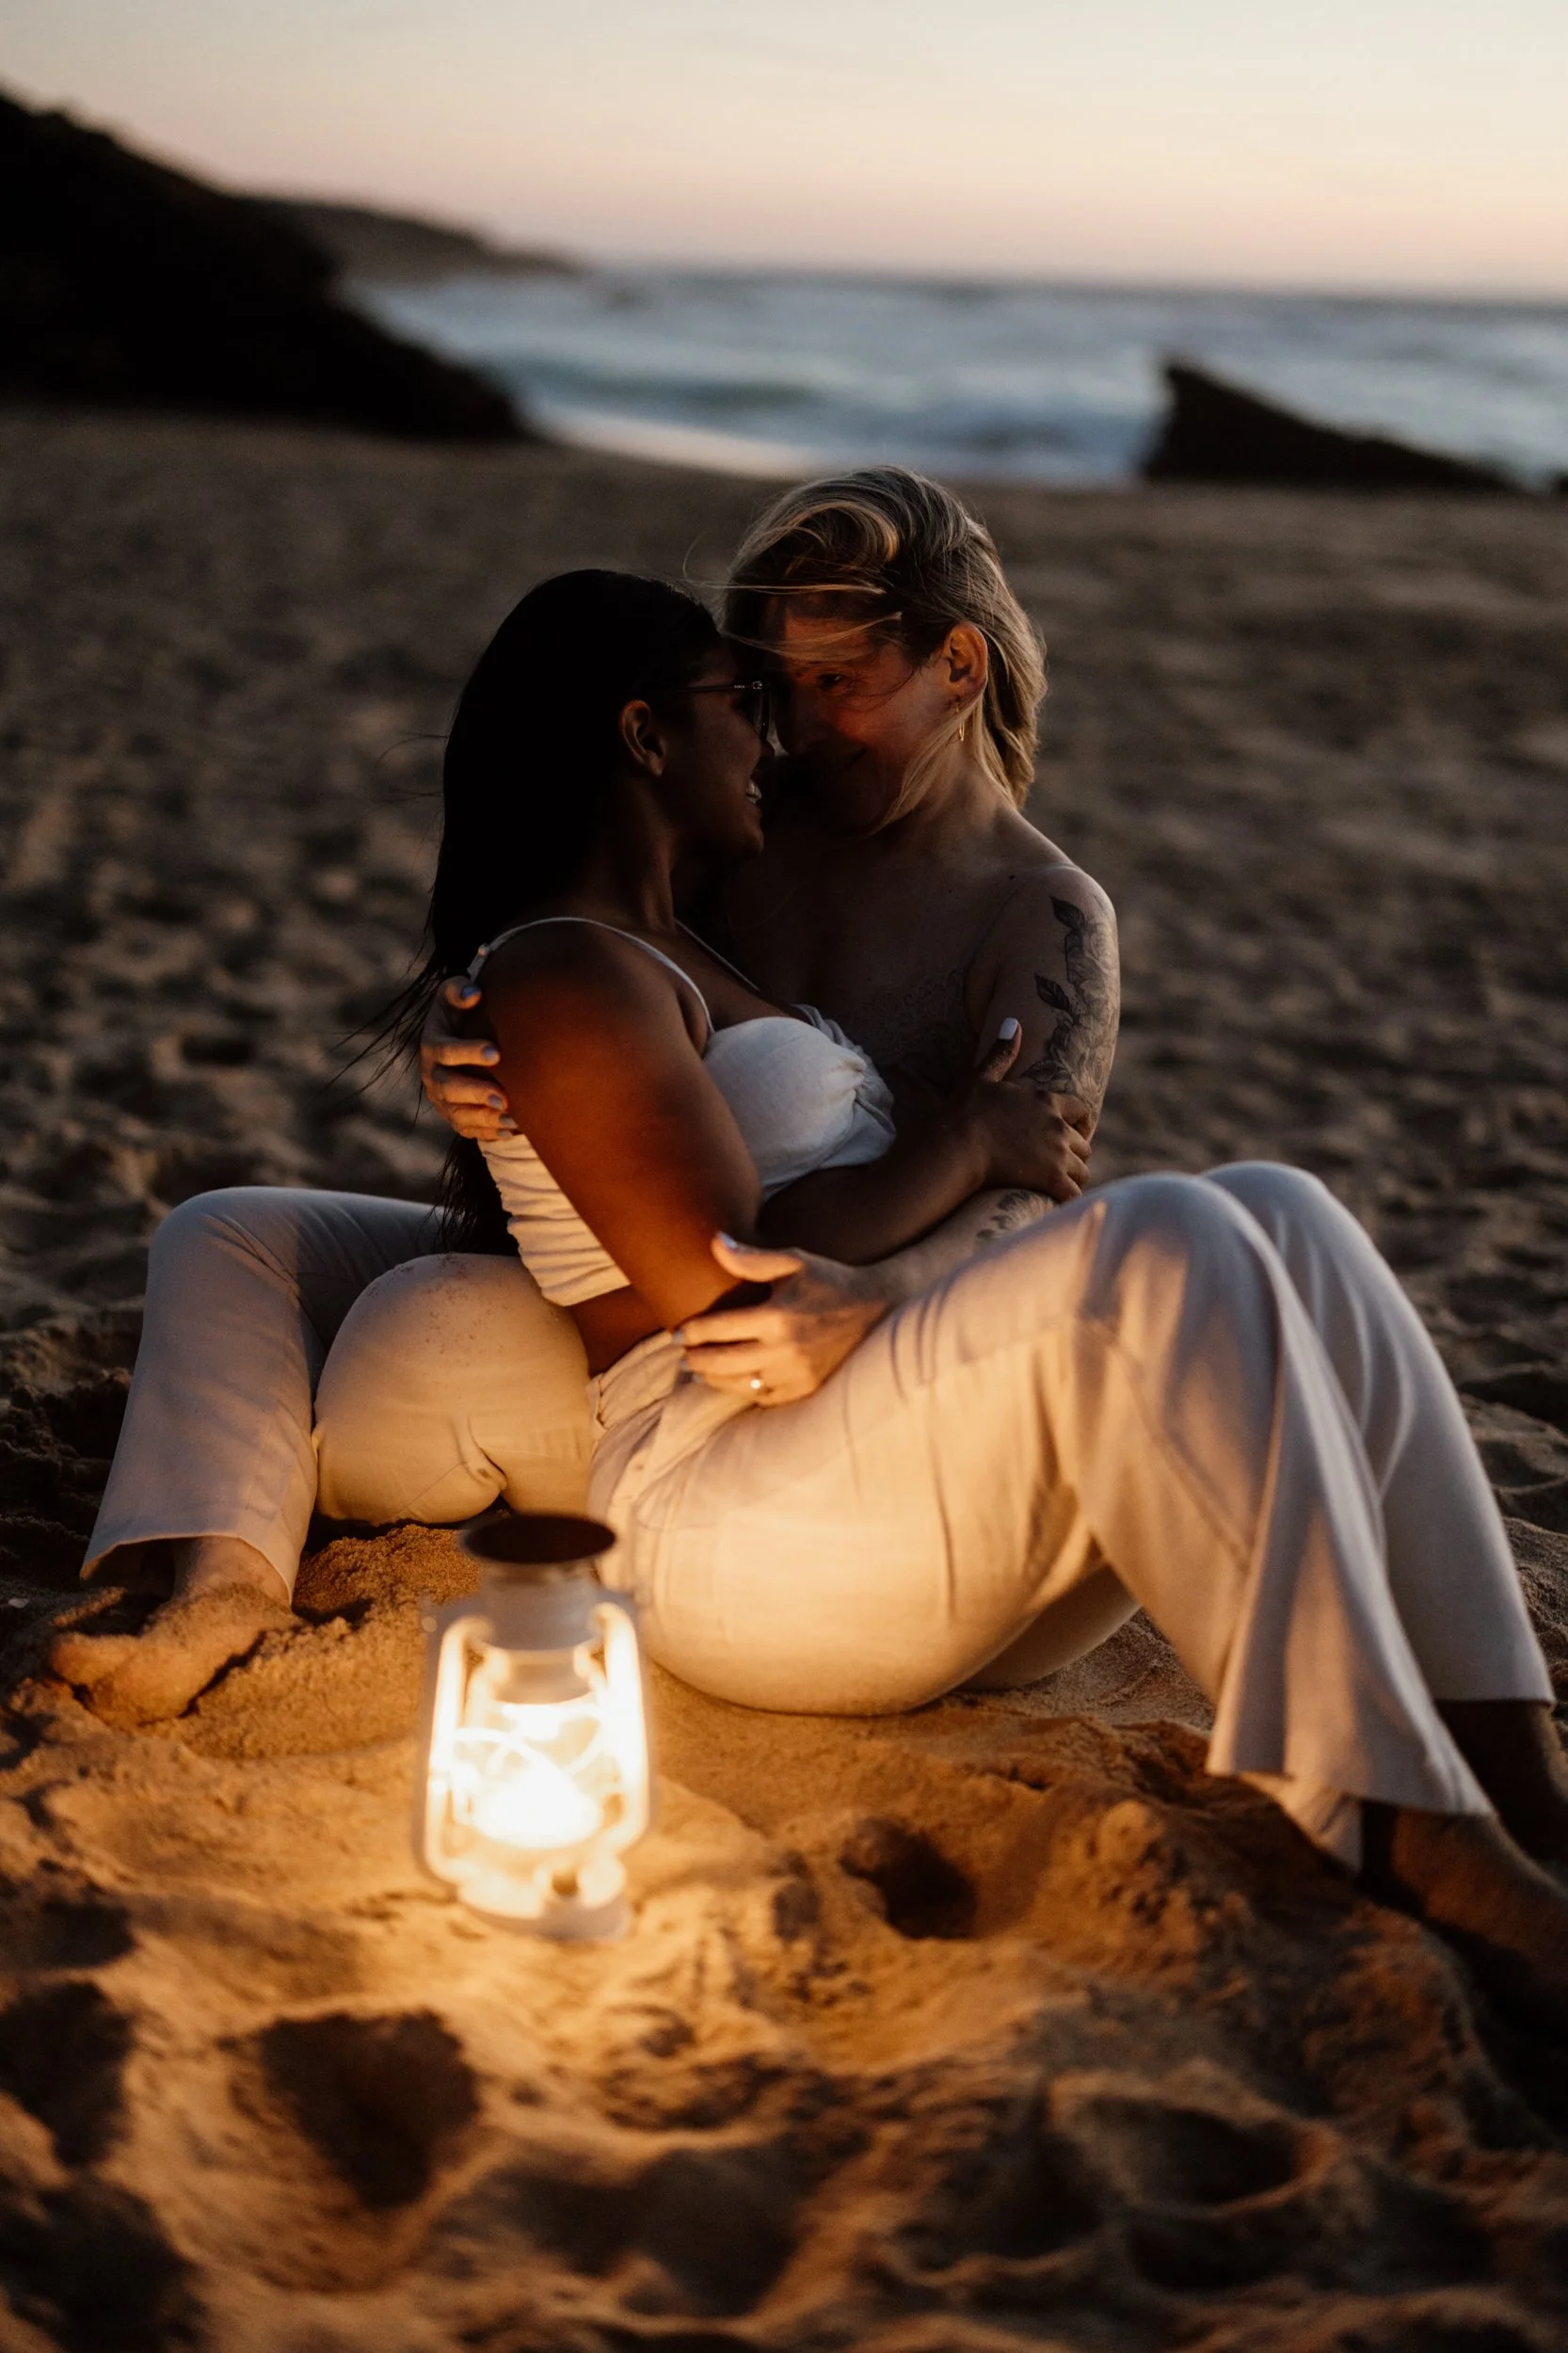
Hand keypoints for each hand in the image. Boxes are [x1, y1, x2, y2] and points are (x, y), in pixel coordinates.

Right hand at [419, 976, 514, 1141]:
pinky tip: (514, 1129)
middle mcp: (433, 1075)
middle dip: (476, 1093)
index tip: (496, 1053)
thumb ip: (459, 990)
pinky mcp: (456, 1117)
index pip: (444, 1051)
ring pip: (459, 1115)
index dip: (467, 1052)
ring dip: (486, 1119)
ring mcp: (443, 1100)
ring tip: (514, 1118)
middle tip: (504, 1097)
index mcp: (433, 1045)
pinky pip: (470, 1130)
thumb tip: (474, 993)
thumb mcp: (455, 997)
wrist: (461, 1042)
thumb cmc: (462, 1014)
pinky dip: (491, 1132)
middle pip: (448, 1089)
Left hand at [678, 1233, 892, 1405]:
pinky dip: (742, 1391)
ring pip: (739, 1384)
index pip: (719, 1329)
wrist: (880, 1310)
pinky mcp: (807, 1390)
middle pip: (722, 1362)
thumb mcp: (794, 1263)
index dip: (692, 1332)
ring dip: (713, 1379)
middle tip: (680, 1356)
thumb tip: (714, 1242)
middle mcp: (784, 1350)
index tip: (677, 1333)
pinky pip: (763, 1397)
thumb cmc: (832, 1281)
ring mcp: (796, 1374)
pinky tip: (731, 1383)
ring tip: (698, 1372)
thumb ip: (751, 1259)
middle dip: (695, 1360)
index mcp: (776, 1316)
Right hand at [964, 1021, 1090, 1202]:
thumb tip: (1013, 1022)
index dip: (1080, 1123)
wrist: (957, 1145)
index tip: (1073, 1133)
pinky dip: (1068, 1197)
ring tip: (1058, 1185)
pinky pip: (1073, 1192)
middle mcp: (1058, 1126)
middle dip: (1075, 1154)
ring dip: (1073, 1177)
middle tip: (1060, 1164)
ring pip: (1082, 1169)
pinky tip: (1057, 1201)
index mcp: (1046, 1101)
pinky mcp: (1051, 1178)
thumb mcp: (981, 1077)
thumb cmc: (965, 1112)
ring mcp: (1057, 1153)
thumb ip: (1001, 1052)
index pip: (1082, 1111)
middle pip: (1084, 1144)